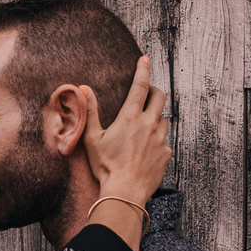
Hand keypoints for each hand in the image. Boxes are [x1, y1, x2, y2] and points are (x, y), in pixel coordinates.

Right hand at [79, 55, 169, 205]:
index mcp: (130, 117)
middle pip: (159, 97)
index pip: (140, 85)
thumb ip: (90, 111)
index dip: (142, 69)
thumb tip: (84, 88)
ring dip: (156, 117)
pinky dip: (157, 140)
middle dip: (154, 91)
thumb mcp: (92, 138)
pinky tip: (146, 150)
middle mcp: (149, 124)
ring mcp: (160, 139)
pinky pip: (165, 141)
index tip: (144, 59)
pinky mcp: (166, 153)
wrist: (125, 191)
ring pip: (163, 119)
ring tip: (143, 127)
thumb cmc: (106, 166)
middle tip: (146, 94)